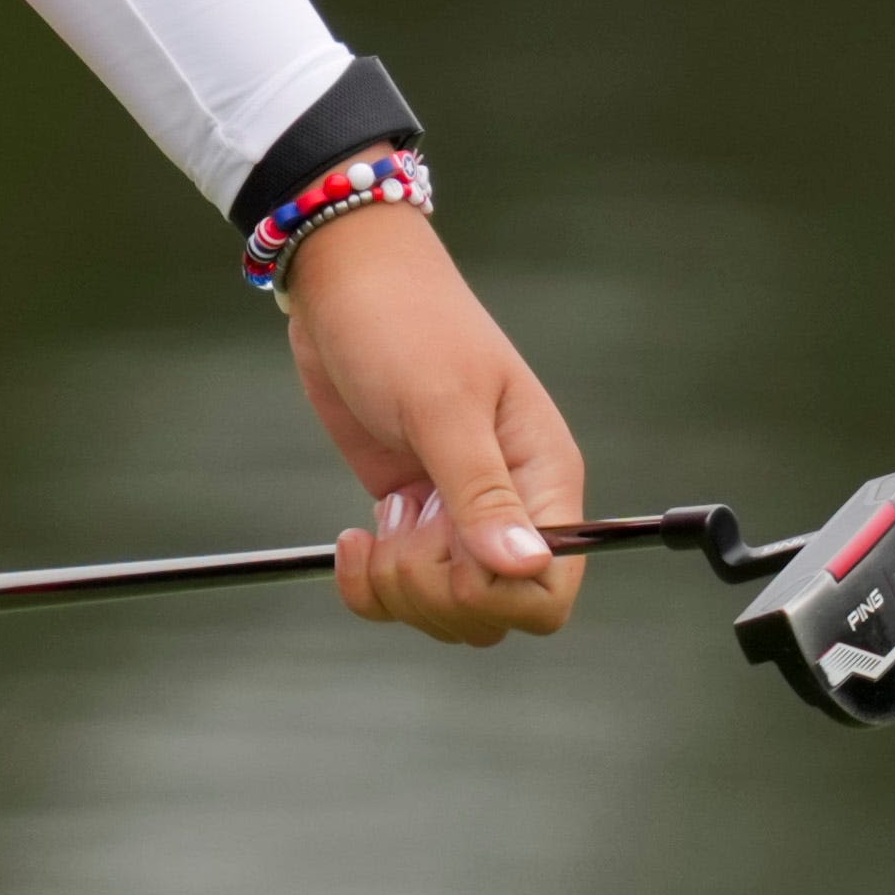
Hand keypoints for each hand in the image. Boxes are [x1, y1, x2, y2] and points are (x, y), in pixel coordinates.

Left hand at [279, 201, 585, 644]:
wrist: (345, 282)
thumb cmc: (405, 320)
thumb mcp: (443, 402)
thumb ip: (481, 491)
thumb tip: (525, 567)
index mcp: (543, 476)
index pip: (550, 590)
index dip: (496, 595)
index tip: (447, 545)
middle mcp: (510, 505)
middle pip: (492, 612)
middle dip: (434, 587)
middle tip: (404, 516)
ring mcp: (456, 515)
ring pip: (446, 609)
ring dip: (399, 583)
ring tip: (385, 513)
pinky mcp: (411, 516)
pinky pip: (399, 589)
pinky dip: (369, 584)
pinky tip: (356, 535)